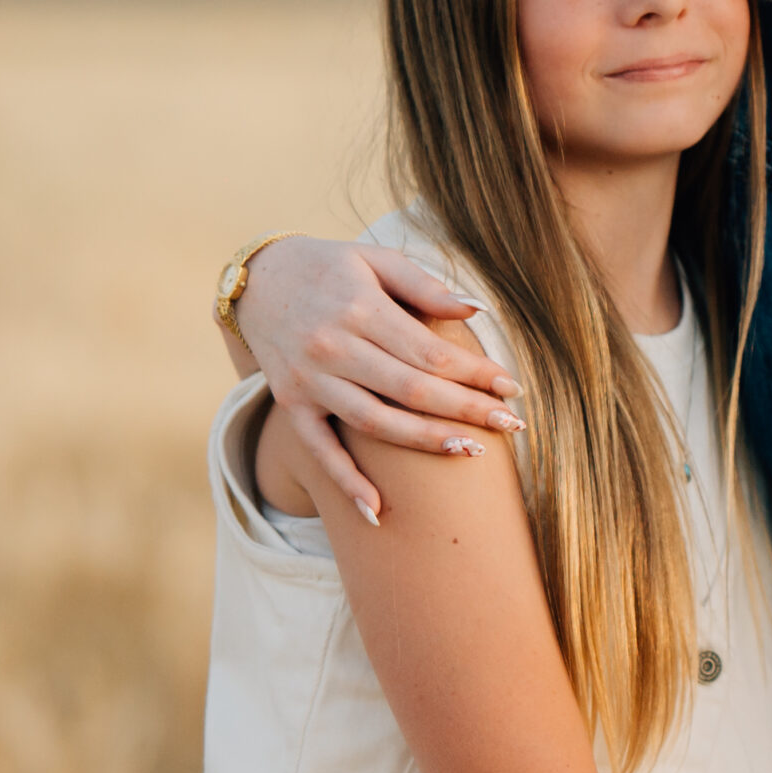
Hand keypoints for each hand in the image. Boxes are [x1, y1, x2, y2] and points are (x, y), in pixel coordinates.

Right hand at [229, 236, 525, 518]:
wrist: (258, 280)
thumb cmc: (332, 267)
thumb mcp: (376, 260)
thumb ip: (425, 286)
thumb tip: (477, 309)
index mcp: (361, 309)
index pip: (430, 352)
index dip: (475, 372)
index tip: (512, 386)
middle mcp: (333, 348)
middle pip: (412, 390)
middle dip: (467, 410)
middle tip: (513, 423)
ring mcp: (310, 381)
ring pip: (375, 423)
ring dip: (426, 442)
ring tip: (472, 452)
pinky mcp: (290, 405)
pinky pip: (319, 452)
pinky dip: (346, 483)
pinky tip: (377, 512)